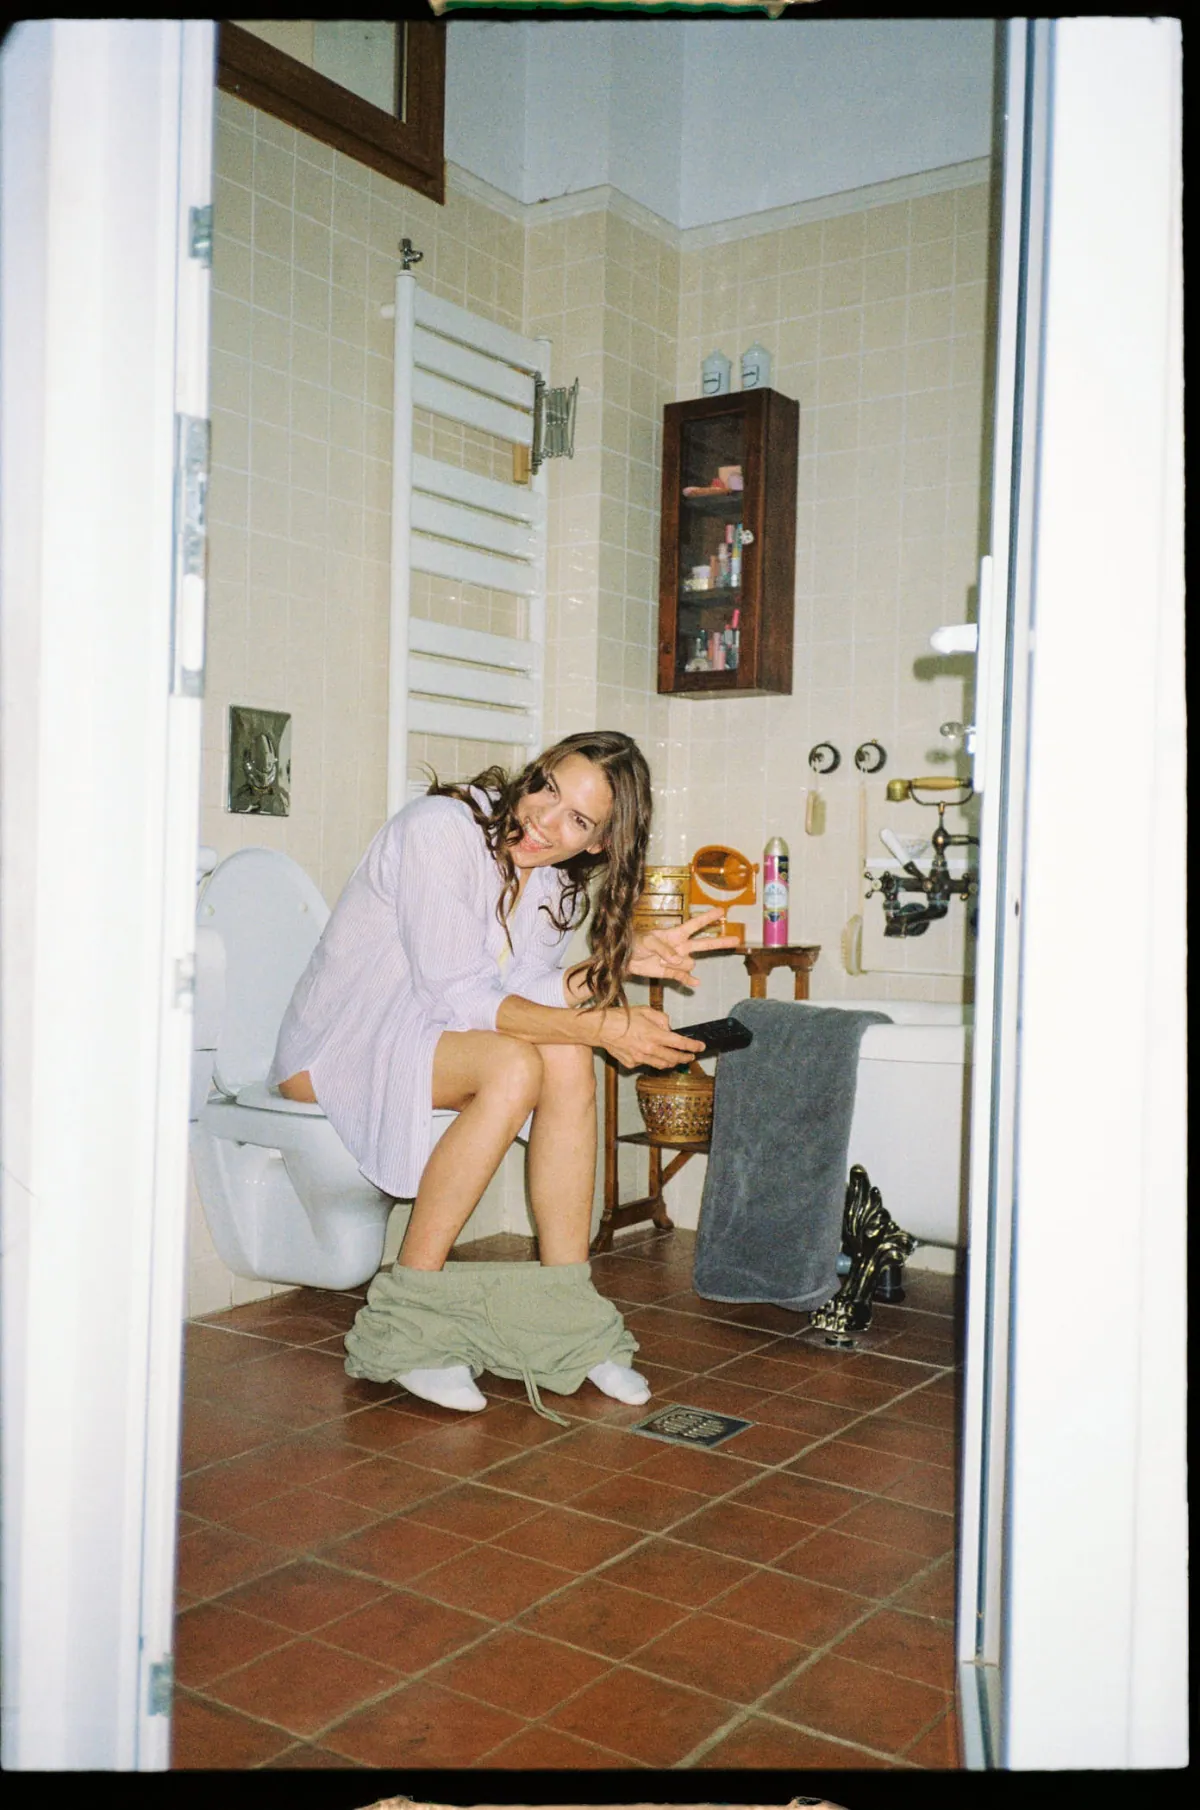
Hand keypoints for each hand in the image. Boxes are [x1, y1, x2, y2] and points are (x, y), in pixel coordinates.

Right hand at [595, 1005, 705, 1070]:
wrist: (600, 1028)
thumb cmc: (621, 1017)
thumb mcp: (645, 1010)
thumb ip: (661, 1018)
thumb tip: (669, 1028)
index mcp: (655, 1034)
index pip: (680, 1043)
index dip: (693, 1046)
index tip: (700, 1047)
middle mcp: (649, 1049)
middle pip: (674, 1058)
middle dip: (685, 1058)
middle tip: (690, 1056)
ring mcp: (640, 1058)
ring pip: (662, 1065)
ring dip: (671, 1062)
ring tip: (675, 1058)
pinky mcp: (631, 1063)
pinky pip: (646, 1064)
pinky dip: (652, 1060)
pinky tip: (650, 1054)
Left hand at [627, 908, 741, 988]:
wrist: (625, 960)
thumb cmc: (635, 943)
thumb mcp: (647, 941)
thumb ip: (663, 948)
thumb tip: (677, 960)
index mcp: (675, 934)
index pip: (695, 925)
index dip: (708, 917)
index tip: (722, 911)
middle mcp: (680, 946)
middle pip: (705, 944)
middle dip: (721, 942)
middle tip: (737, 939)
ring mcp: (677, 960)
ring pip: (690, 964)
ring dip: (677, 964)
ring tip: (660, 961)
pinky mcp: (671, 973)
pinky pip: (683, 977)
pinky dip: (688, 980)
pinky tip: (695, 984)